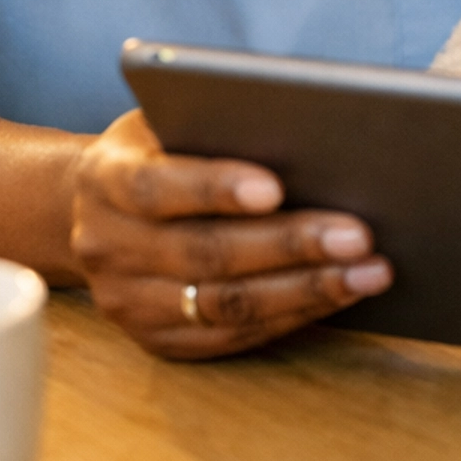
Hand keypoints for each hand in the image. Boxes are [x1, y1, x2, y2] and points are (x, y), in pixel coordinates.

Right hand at [69, 109, 391, 359]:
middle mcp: (108, 247)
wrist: (92, 211)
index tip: (276, 187)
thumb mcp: (167, 120)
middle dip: (289, 245)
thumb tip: (305, 129)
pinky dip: (292, 315)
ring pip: (224, 304)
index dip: (215, 188)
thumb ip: (214, 125)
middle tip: (359, 235)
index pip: (156, 187)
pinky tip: (339, 294)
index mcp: (106, 180)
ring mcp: (129, 303)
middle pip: (205, 253)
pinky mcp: (157, 340)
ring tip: (369, 271)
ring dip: (306, 289)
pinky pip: (231, 336)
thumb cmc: (157, 150)